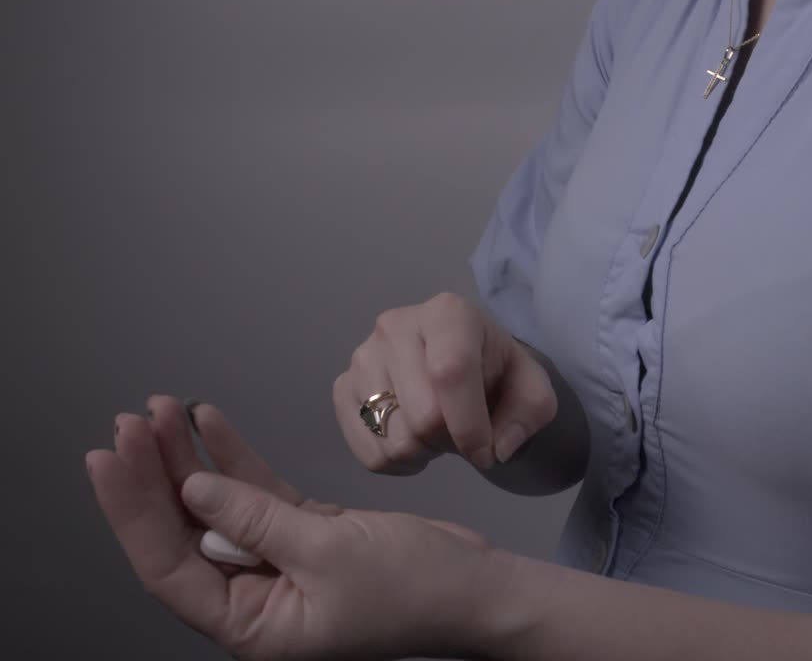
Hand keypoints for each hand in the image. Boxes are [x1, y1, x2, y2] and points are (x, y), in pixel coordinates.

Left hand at [86, 396, 515, 660]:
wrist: (479, 587)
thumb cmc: (416, 589)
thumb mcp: (330, 553)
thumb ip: (257, 519)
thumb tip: (193, 490)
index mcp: (252, 626)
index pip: (168, 566)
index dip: (132, 510)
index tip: (108, 455)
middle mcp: (256, 599)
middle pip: (185, 532)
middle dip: (155, 476)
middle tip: (130, 421)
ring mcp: (279, 564)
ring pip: (217, 506)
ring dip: (190, 459)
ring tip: (162, 410)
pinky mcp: (306, 535)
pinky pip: (256, 493)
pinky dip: (233, 458)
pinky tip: (207, 422)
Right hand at [333, 292, 557, 473]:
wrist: (463, 365)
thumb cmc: (497, 373)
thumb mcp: (531, 389)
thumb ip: (528, 416)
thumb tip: (497, 446)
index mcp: (448, 314)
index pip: (450, 374)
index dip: (470, 426)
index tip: (486, 452)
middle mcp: (395, 325)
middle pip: (422, 416)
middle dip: (451, 441)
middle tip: (463, 432)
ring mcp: (362, 356)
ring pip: (393, 440)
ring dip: (424, 452)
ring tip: (438, 432)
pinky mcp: (342, 387)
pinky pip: (367, 451)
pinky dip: (396, 462)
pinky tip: (413, 441)